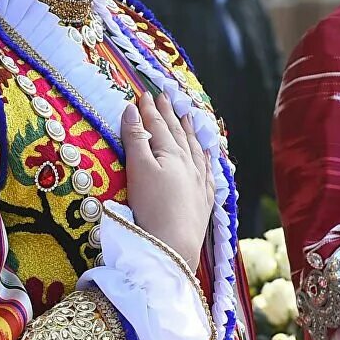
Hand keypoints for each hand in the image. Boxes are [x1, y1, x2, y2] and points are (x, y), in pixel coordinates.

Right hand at [120, 91, 215, 264]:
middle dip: (170, 114)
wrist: (174, 245)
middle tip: (167, 97)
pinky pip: (208, 171)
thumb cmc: (151, 207)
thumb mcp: (138, 169)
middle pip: (178, 133)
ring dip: (189, 131)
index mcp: (171, 154)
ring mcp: (199, 182)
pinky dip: (205, 158)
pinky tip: (206, 154)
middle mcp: (188, 164)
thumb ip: (135, 138)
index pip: (158, 126)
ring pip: (195, 149)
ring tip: (188, 117)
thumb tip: (132, 109)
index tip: (145, 95)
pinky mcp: (204, 200)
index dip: (150, 110)